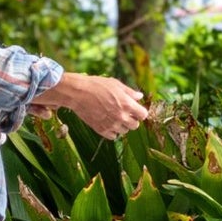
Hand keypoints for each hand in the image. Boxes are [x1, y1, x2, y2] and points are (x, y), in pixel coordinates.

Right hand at [35, 71, 149, 138]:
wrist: (78, 93)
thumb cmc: (97, 85)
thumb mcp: (115, 84)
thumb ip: (129, 92)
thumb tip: (139, 97)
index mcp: (127, 104)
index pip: (143, 115)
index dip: (140, 112)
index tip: (135, 109)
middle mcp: (121, 117)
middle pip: (135, 125)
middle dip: (132, 119)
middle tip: (124, 112)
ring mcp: (111, 125)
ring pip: (124, 131)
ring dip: (122, 125)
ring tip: (113, 116)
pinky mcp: (101, 130)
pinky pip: (113, 136)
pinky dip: (112, 131)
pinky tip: (107, 122)